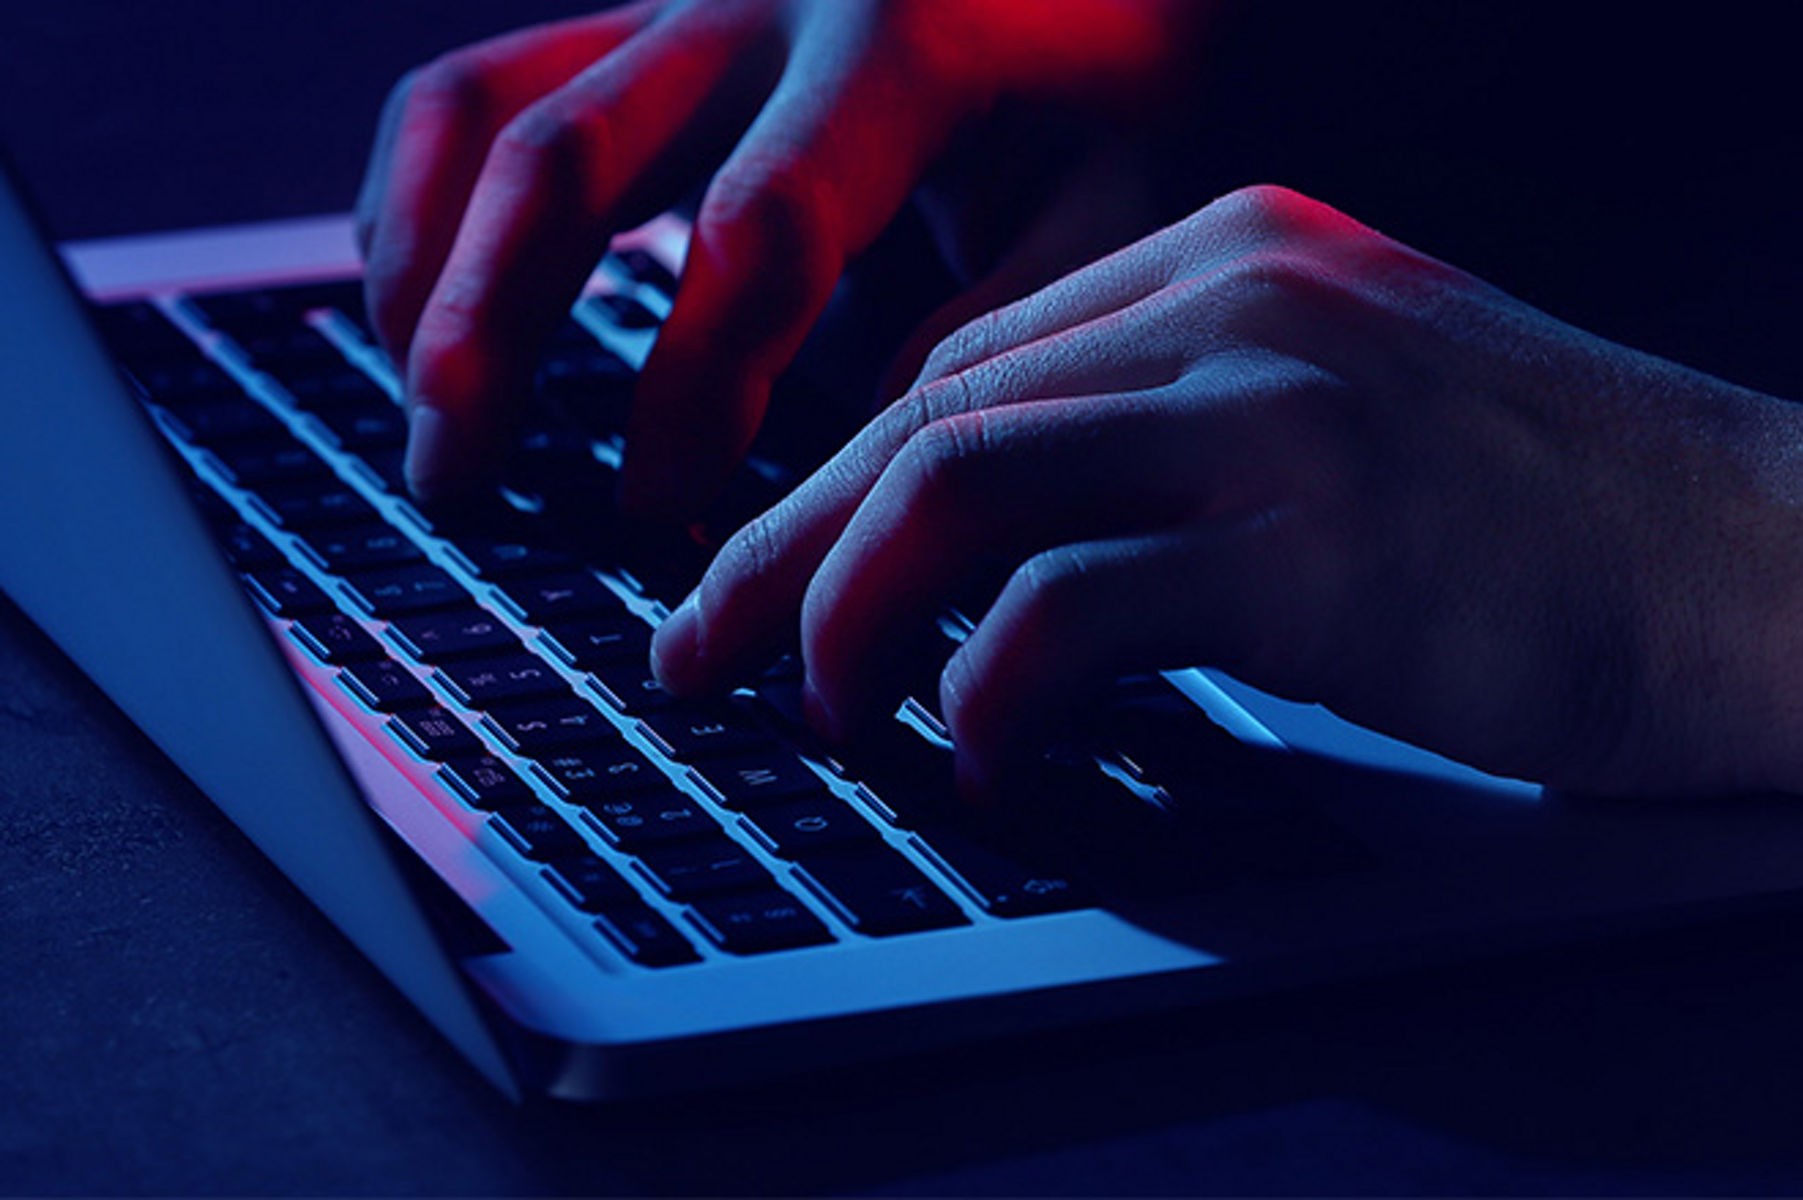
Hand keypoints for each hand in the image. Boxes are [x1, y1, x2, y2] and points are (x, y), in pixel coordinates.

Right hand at [356, 0, 1197, 514]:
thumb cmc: (1124, 78)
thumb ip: (1013, 318)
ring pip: (491, 110)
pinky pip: (483, 82)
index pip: (760, 233)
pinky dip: (421, 193)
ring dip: (428, 262)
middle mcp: (760, 1)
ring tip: (422, 405)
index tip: (657, 511)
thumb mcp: (1122, 196)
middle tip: (462, 475)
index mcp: (896, 45)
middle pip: (571, 159)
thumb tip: (878, 460)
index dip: (694, 386)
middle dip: (497, 329)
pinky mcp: (642, 14)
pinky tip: (418, 304)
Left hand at [650, 184, 1802, 805]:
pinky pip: (1066, 606)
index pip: (970, 360)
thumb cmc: (1571, 515)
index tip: (776, 573)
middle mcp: (1234, 298)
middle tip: (703, 647)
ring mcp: (1270, 407)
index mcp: (1235, 256)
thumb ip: (1192, 430)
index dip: (843, 480)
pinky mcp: (1309, 539)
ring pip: (954, 480)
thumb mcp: (1358, 413)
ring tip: (809, 706)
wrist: (1775, 561)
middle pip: (927, 412)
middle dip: (786, 546)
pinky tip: (980, 755)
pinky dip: (989, 689)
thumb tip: (1020, 537)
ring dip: (844, 605)